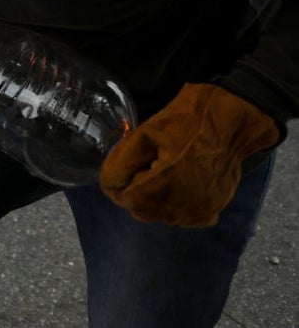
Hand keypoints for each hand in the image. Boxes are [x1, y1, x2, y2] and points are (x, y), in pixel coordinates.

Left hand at [100, 83, 278, 226]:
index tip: (123, 164)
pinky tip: (177, 182)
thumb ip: (121, 162)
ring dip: (151, 198)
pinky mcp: (210, 212)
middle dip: (132, 189)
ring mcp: (198, 213)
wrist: (231, 124)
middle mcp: (181, 207)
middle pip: (137, 209)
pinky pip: (178, 217)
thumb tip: (108, 183)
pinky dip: (171, 204)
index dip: (116, 180)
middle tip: (143, 163)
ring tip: (162, 170)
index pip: (121, 197)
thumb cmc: (188, 123)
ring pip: (157, 215)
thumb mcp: (145, 134)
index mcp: (163, 186)